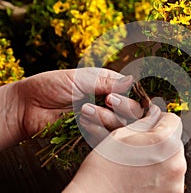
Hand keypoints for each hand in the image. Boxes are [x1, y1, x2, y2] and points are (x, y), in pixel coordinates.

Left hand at [0, 67, 141, 148]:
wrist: (29, 106)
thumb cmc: (52, 86)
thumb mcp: (80, 78)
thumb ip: (107, 82)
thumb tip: (132, 80)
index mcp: (110, 85)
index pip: (134, 93)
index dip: (132, 96)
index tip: (118, 95)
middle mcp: (111, 104)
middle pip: (134, 112)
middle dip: (123, 107)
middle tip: (108, 101)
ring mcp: (103, 120)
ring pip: (122, 126)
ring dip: (106, 118)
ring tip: (84, 110)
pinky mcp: (94, 135)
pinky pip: (106, 138)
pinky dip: (97, 130)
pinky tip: (82, 121)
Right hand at [64, 105, 186, 192]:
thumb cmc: (104, 166)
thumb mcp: (122, 134)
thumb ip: (145, 122)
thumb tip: (156, 114)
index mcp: (165, 142)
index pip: (173, 120)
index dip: (160, 120)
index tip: (151, 125)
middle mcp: (176, 162)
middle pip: (175, 141)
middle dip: (162, 141)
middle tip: (142, 146)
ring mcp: (176, 182)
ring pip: (174, 160)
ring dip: (162, 159)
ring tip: (141, 164)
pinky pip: (172, 178)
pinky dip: (161, 176)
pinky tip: (143, 177)